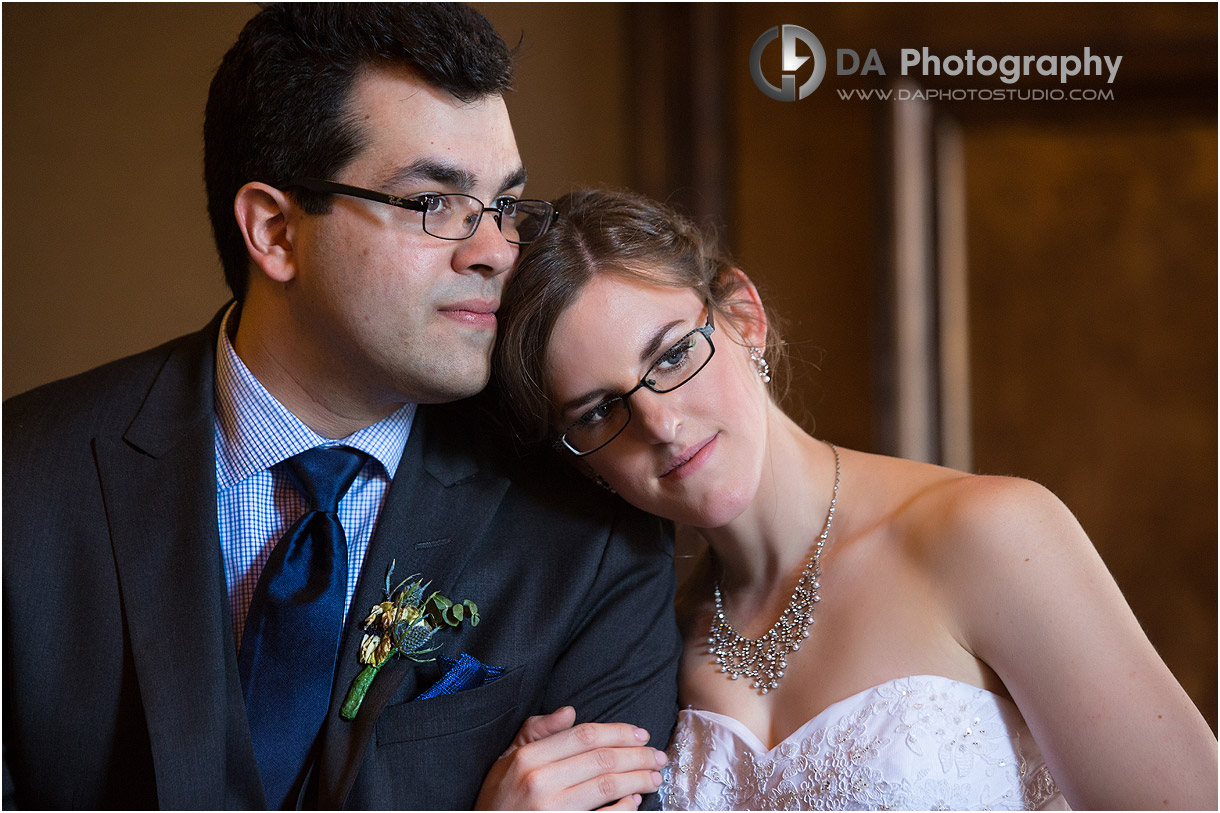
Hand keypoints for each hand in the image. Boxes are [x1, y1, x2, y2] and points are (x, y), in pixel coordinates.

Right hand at [474, 706, 666, 809]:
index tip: (641, 734)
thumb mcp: (506, 761)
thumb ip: (536, 733)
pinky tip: (634, 803)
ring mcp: (553, 811)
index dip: (619, 732)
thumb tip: (570, 711)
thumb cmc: (498, 801)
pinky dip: (625, 810)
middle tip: (658, 756)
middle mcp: (541, 783)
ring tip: (654, 777)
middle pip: (603, 759)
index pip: (585, 736)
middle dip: (638, 755)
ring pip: (609, 787)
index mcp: (529, 758)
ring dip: (638, 779)